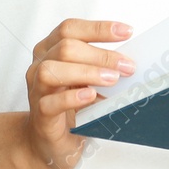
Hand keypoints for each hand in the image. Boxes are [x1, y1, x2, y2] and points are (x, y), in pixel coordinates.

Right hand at [19, 18, 135, 168]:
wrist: (47, 140)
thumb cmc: (71, 104)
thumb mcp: (87, 78)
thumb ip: (101, 65)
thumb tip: (131, 60)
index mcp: (50, 50)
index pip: (70, 29)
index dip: (98, 28)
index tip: (127, 31)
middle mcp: (39, 66)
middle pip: (65, 48)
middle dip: (101, 55)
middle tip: (127, 66)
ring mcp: (37, 91)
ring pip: (52, 71)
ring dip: (87, 72)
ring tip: (112, 79)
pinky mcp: (40, 116)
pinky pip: (49, 103)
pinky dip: (72, 97)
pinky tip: (90, 95)